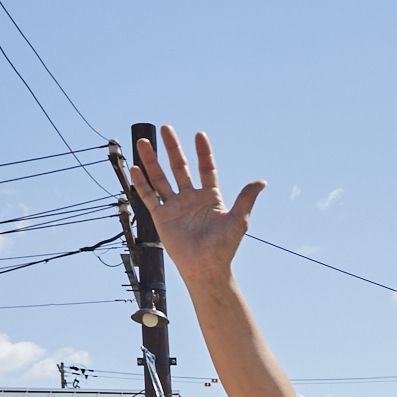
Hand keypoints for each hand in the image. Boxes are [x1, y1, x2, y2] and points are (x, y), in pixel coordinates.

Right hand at [131, 127, 263, 292]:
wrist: (205, 268)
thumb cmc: (224, 247)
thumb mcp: (238, 220)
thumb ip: (246, 198)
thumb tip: (261, 181)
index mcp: (210, 197)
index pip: (206, 168)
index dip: (203, 152)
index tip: (199, 134)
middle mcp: (191, 198)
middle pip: (180, 167)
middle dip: (172, 148)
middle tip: (166, 128)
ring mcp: (175, 207)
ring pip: (161, 178)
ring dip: (152, 161)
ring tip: (143, 142)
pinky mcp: (162, 217)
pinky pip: (149, 197)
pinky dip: (141, 184)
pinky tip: (134, 169)